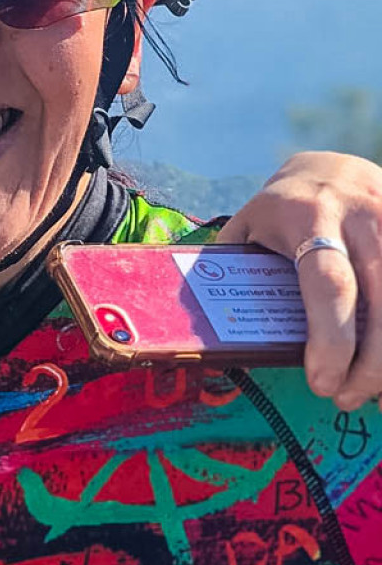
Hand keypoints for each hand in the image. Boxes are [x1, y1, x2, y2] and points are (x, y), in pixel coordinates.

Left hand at [218, 151, 381, 408]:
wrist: (333, 166)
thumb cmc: (281, 211)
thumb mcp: (249, 228)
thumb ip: (231, 271)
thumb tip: (202, 334)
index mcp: (308, 218)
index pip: (327, 285)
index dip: (330, 338)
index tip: (322, 383)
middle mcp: (359, 220)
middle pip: (379, 302)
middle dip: (370, 361)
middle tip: (347, 398)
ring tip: (370, 391)